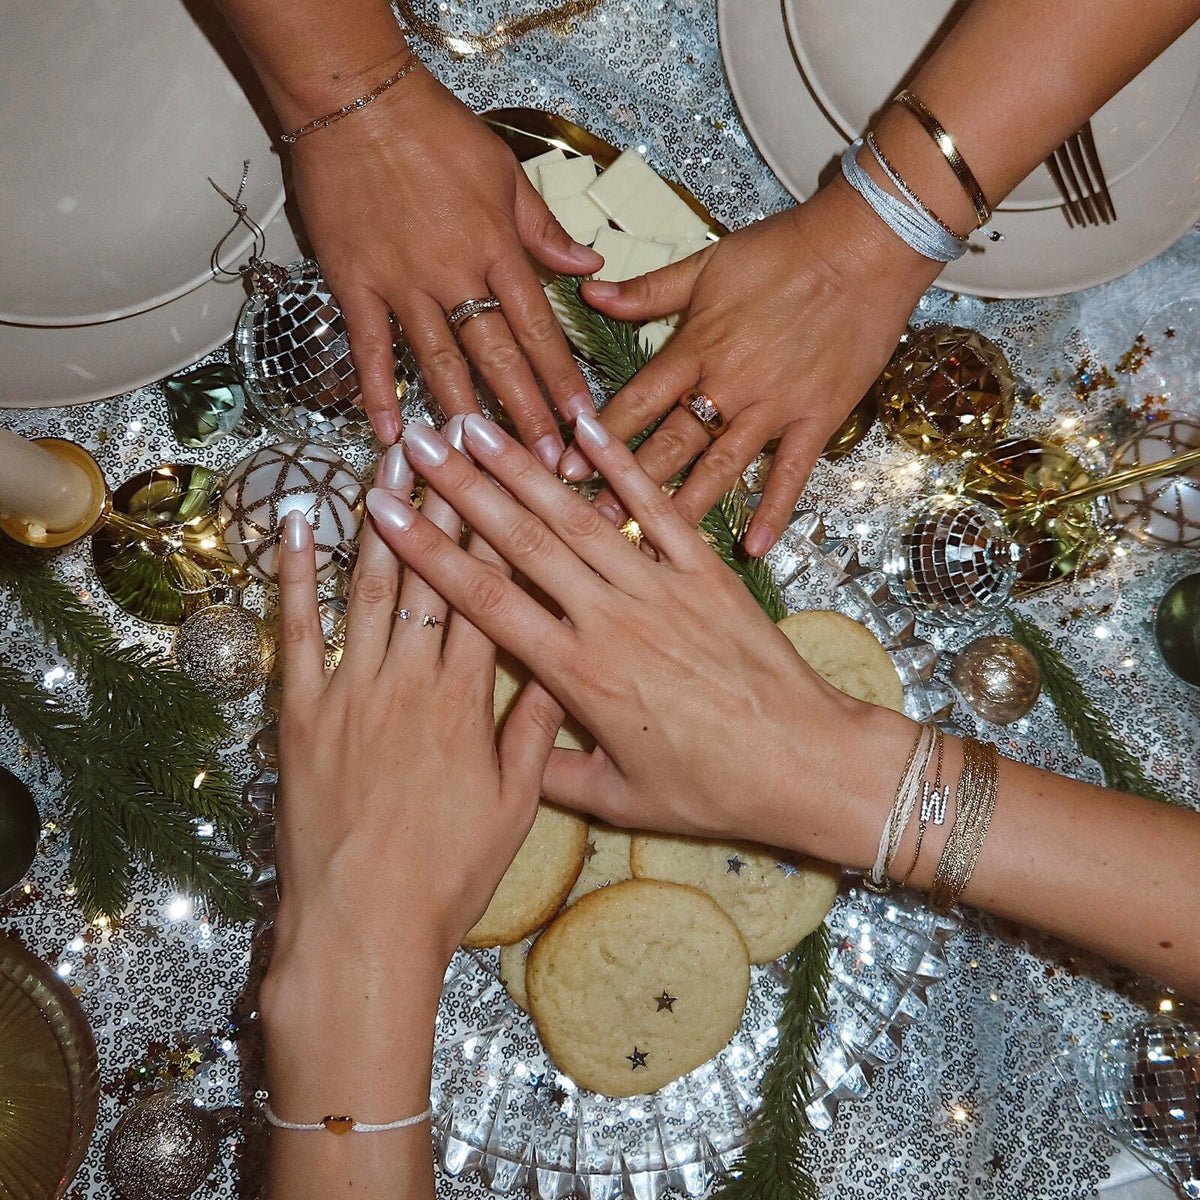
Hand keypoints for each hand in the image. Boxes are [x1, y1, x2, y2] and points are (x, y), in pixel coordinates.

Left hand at [269, 421, 556, 978]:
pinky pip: (297, 632)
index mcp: (468, 701)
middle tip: (446, 442)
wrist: (364, 923)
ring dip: (379, 521)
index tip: (507, 481)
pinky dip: (297, 577)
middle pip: (432, 577)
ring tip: (389, 461)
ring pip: (369, 589)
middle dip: (443, 504)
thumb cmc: (448, 874)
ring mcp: (351, 691)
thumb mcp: (513, 806)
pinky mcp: (302, 712)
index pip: (491, 598)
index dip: (499, 534)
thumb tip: (559, 664)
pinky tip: (302, 525)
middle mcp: (410, 680)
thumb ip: (535, 729)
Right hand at [289, 61, 601, 456]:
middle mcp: (455, 273)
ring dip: (463, 417)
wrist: (355, 99)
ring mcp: (403, 283)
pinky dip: (378, 392)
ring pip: (439, 362)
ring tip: (482, 465)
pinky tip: (388, 434)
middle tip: (546, 464)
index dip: (562, 379)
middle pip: (498, 357)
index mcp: (498, 247)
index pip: (540, 327)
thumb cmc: (434, 129)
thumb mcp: (505, 170)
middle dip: (525, 415)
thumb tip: (591, 265)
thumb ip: (544, 228)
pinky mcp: (355, 283)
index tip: (583, 421)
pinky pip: (369, 348)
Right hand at [363, 412, 913, 868]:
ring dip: (522, 467)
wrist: (804, 762)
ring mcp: (660, 588)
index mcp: (579, 676)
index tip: (385, 510)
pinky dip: (621, 464)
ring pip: (578, 518)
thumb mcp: (622, 800)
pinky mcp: (705, 572)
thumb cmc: (712, 789)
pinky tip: (584, 425)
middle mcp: (612, 619)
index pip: (486, 602)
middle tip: (416, 442)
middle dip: (462, 488)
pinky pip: (656, 508)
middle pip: (522, 542)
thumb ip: (552, 775)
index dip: (429, 552)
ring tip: (475, 425)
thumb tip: (499, 761)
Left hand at [559, 178, 940, 553]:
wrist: (865, 248)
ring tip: (652, 548)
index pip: (637, 400)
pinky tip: (753, 550)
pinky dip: (773, 512)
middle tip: (596, 525)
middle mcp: (730, 384)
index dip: (599, 436)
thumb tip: (590, 293)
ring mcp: (774, 407)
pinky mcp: (816, 419)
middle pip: (670, 444)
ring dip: (684, 509)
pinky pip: (791, 474)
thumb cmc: (785, 250)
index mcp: (697, 346)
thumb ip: (648, 290)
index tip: (567, 468)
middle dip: (628, 487)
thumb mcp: (708, 263)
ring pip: (720, 468)